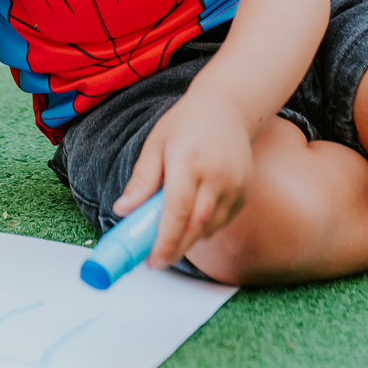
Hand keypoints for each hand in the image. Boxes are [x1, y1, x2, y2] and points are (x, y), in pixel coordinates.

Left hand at [114, 93, 252, 269]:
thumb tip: (122, 210)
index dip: (164, 241)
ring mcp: (235, 184)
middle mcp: (215, 175)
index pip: (176, 210)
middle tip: (157, 260)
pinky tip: (192, 218)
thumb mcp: (155, 144)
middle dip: (175, 249)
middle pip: (195, 226)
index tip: (152, 260)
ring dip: (189, 239)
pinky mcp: (245, 191)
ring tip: (171, 236)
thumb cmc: (186, 124)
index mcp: (188, 161)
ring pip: (210, 227)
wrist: (227, 107)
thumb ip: (141, 180)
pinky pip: (223, 221)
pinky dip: (205, 227)